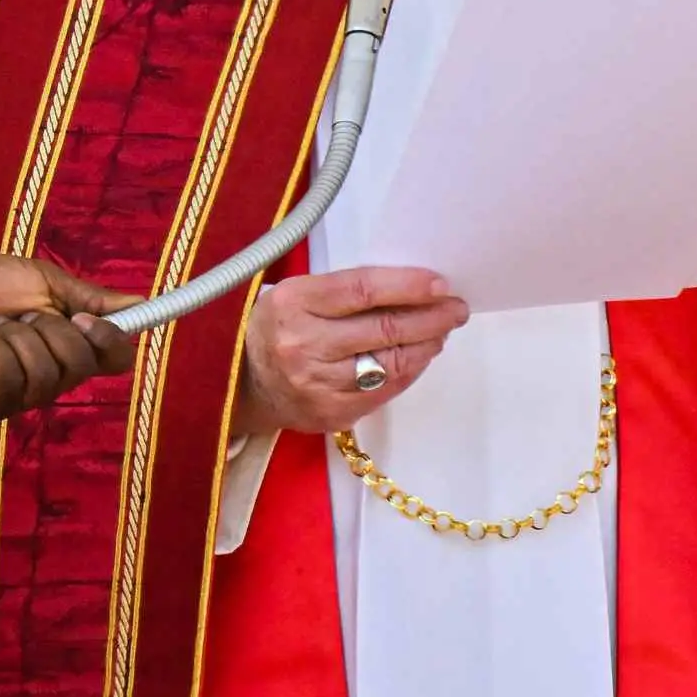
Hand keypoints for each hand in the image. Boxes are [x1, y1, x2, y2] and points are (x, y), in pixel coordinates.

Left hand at [0, 254, 138, 421]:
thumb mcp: (46, 282)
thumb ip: (91, 296)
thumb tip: (138, 303)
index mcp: (74, 347)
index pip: (117, 361)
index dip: (109, 341)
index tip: (84, 317)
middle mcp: (55, 377)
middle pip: (79, 365)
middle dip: (47, 328)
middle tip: (21, 314)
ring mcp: (22, 396)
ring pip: (43, 374)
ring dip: (15, 337)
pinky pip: (9, 383)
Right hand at [236, 266, 469, 435]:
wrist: (240, 383)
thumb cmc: (278, 328)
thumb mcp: (298, 295)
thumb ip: (347, 290)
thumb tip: (413, 288)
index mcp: (293, 303)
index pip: (363, 289)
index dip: (408, 285)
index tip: (440, 283)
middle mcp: (302, 344)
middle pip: (383, 329)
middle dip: (430, 317)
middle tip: (456, 309)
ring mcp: (315, 384)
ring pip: (389, 363)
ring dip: (426, 346)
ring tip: (441, 331)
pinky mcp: (329, 413)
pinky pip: (383, 391)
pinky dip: (408, 371)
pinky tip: (418, 356)